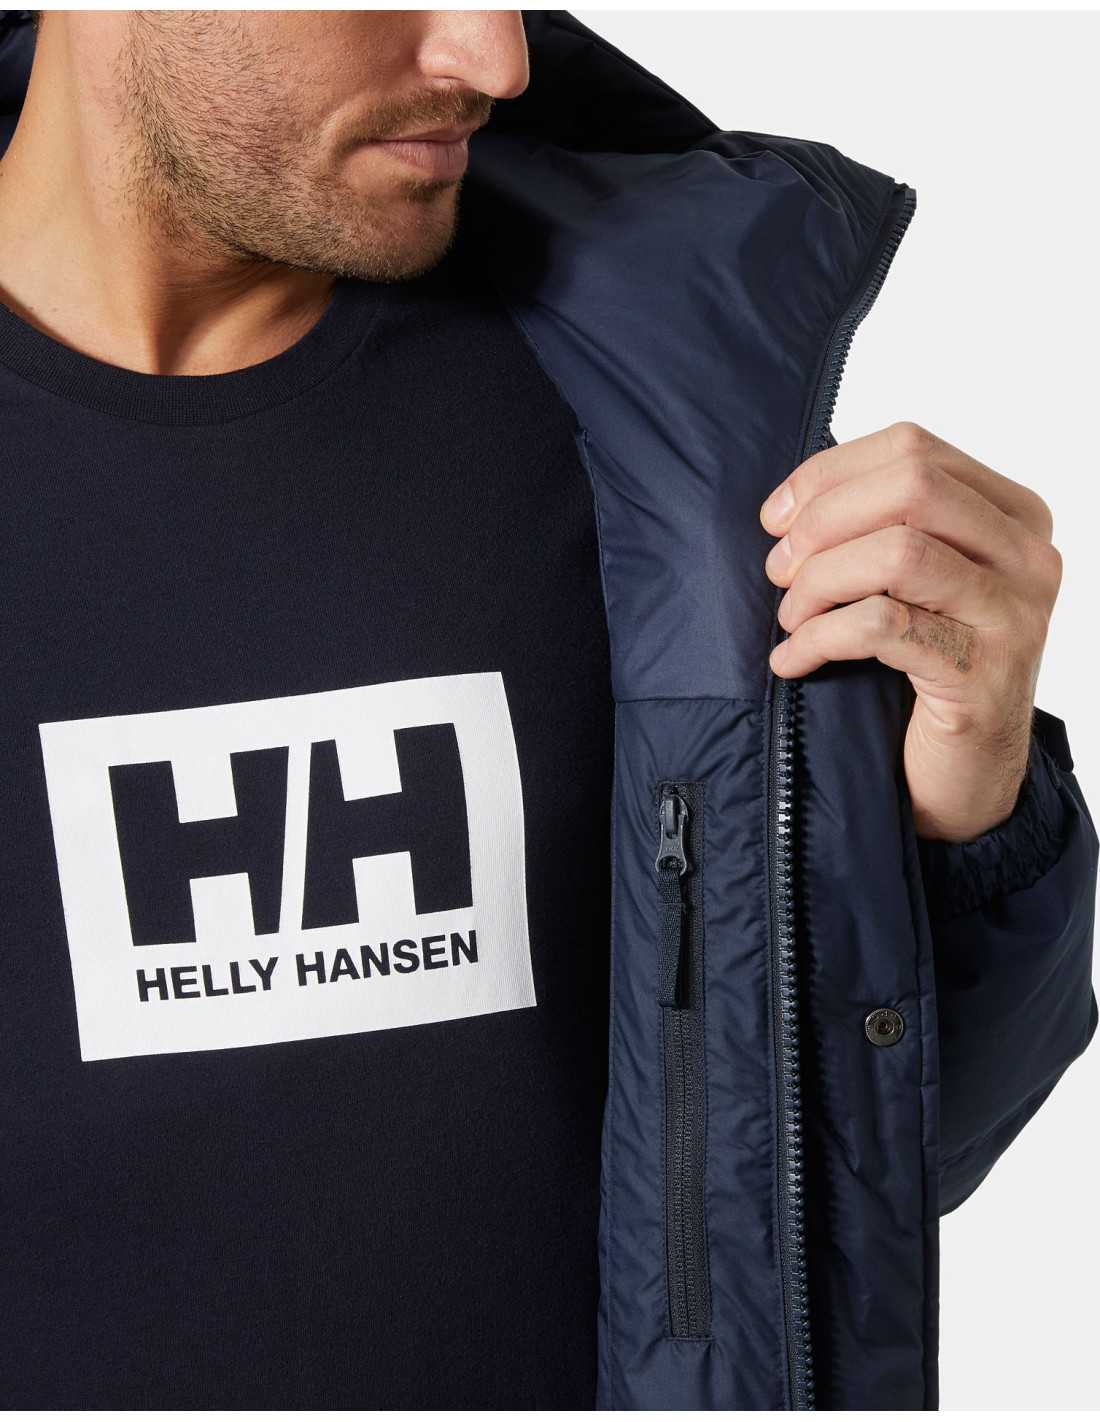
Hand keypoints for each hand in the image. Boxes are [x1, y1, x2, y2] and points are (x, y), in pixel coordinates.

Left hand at [760, 422, 1061, 841]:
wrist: (963, 774)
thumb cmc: (922, 667)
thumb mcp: (906, 582)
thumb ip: (874, 528)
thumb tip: (787, 506)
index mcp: (1010, 513)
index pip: (913, 448)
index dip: (828, 474)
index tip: (776, 519)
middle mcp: (1026, 554)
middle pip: (911, 485)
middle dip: (824, 522)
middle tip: (779, 571)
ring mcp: (1013, 613)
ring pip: (899, 552)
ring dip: (820, 582)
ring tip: (791, 618)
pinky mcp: (983, 673)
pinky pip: (884, 626)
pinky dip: (820, 637)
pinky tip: (792, 660)